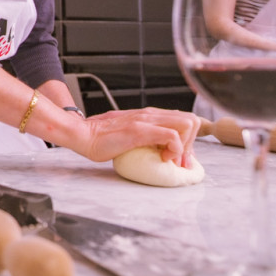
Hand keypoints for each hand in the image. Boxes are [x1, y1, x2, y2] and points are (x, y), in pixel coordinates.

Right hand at [77, 107, 201, 166]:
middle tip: (177, 160)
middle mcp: (151, 114)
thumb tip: (160, 150)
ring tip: (170, 159)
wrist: (83, 135)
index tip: (178, 158)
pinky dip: (174, 150)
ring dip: (185, 146)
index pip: (185, 120)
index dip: (188, 141)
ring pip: (187, 124)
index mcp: (150, 115)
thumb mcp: (130, 135)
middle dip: (191, 144)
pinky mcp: (141, 129)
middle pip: (192, 120)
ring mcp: (147, 120)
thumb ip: (145, 137)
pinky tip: (162, 158)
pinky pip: (172, 135)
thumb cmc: (102, 139)